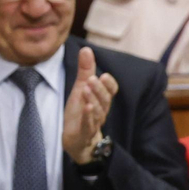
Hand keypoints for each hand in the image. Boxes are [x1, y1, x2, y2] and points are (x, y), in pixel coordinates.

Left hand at [63, 47, 118, 165]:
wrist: (77, 140)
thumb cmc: (81, 113)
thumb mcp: (81, 88)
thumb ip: (85, 70)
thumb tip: (86, 49)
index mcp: (102, 100)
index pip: (111, 91)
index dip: (109, 84)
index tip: (104, 75)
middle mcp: (101, 111)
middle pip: (105, 99)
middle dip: (99, 89)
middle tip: (92, 78)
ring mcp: (93, 122)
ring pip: (97, 111)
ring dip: (93, 99)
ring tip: (86, 89)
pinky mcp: (84, 132)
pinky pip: (88, 124)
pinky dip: (88, 116)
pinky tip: (86, 107)